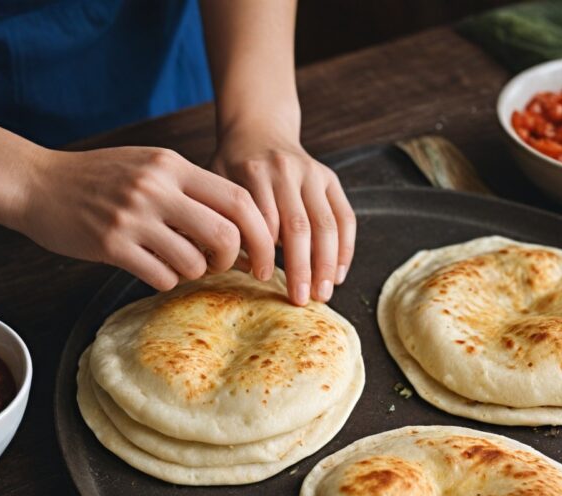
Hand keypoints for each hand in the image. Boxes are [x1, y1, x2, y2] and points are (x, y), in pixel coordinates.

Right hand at [10, 146, 275, 290]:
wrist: (36, 184)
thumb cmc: (98, 179)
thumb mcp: (147, 167)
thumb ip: (189, 189)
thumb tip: (237, 228)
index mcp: (171, 165)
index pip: (238, 199)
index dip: (260, 232)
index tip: (260, 253)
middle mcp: (156, 188)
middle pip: (225, 234)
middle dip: (233, 259)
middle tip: (222, 266)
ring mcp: (133, 217)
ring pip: (194, 262)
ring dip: (195, 273)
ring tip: (179, 265)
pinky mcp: (111, 245)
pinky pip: (161, 277)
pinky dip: (166, 281)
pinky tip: (153, 270)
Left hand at [211, 130, 355, 304]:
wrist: (259, 130)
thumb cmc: (231, 167)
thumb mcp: (216, 184)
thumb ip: (224, 218)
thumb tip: (238, 265)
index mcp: (254, 171)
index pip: (265, 221)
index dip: (264, 252)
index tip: (262, 279)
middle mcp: (287, 170)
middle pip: (299, 226)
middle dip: (302, 267)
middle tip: (301, 300)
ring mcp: (314, 174)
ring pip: (326, 225)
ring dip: (327, 264)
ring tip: (323, 295)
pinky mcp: (331, 179)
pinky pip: (345, 217)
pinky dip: (345, 249)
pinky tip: (338, 275)